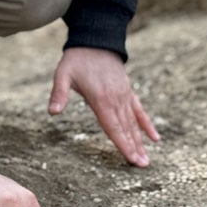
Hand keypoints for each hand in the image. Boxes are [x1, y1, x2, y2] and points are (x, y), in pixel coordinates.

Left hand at [49, 47, 159, 166]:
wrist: (96, 40)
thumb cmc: (77, 59)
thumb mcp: (63, 74)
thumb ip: (59, 94)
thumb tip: (52, 112)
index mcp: (101, 99)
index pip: (113, 127)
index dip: (122, 144)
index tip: (131, 159)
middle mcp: (116, 100)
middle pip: (126, 129)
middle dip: (134, 148)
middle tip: (143, 166)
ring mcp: (124, 96)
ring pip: (134, 123)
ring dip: (141, 142)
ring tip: (147, 160)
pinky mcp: (128, 92)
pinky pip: (139, 111)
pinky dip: (147, 125)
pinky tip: (155, 138)